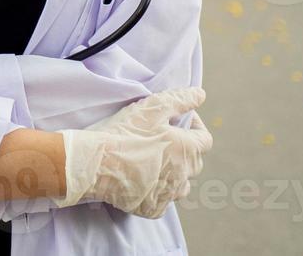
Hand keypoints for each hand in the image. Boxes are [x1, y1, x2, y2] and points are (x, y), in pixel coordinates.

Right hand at [59, 86, 211, 218]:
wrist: (97, 163)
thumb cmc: (124, 133)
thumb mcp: (151, 107)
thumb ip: (179, 99)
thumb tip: (200, 94)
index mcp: (187, 149)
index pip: (205, 139)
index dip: (194, 126)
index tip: (179, 120)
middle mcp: (184, 174)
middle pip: (194, 162)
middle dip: (184, 149)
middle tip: (161, 139)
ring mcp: (170, 194)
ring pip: (181, 184)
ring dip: (174, 173)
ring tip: (153, 162)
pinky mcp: (154, 208)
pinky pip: (163, 200)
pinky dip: (157, 191)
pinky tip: (141, 179)